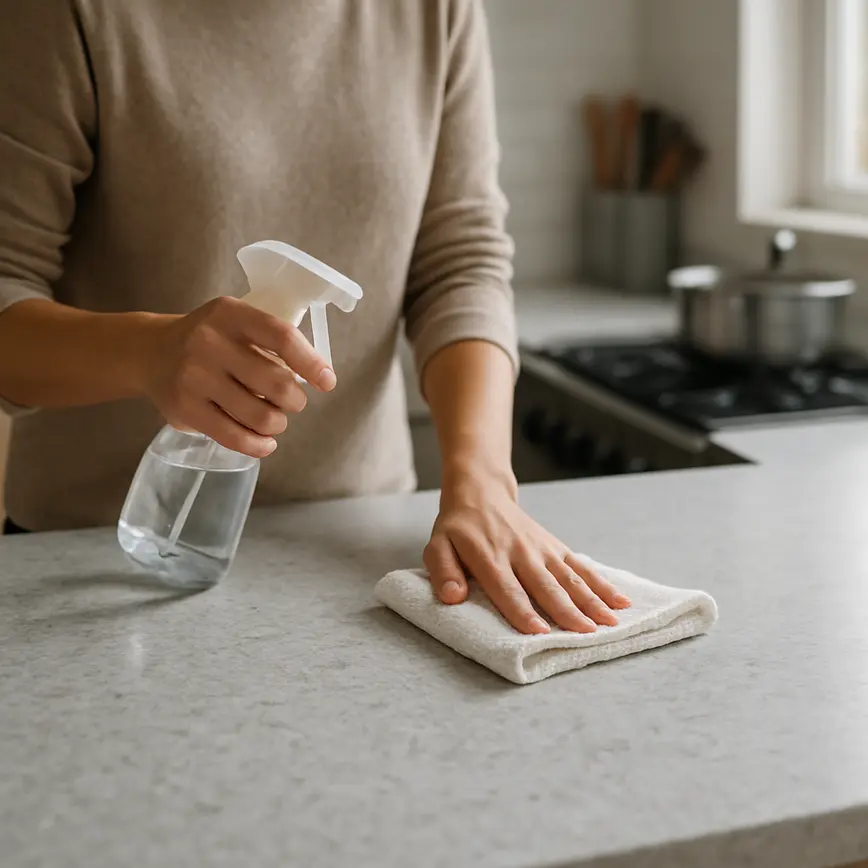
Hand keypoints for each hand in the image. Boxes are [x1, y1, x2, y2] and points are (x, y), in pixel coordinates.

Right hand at [142, 296, 335, 456]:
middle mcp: (209, 343)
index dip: (312, 363)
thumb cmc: (209, 340)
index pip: (282, 337)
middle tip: (291, 402)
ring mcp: (195, 377)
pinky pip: (235, 437)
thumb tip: (318, 376)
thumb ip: (271, 342)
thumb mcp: (236, 322)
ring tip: (275, 419)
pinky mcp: (186, 409)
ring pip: (261, 416)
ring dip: (278, 423)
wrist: (151, 352)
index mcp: (230, 315)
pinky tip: (265, 442)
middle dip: (295, 400)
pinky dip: (259, 446)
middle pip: (278, 384)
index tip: (327, 382)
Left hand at [424, 470, 631, 634]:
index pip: (507, 588)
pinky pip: (580, 565)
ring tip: (611, 623)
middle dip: (567, 611)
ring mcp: (541, 548)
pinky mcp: (555, 546)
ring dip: (591, 600)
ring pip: (569, 577)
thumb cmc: (457, 529)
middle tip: (586, 634)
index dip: (522, 611)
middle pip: (545, 585)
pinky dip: (601, 583)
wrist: (481, 492)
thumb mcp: (437, 546)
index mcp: (489, 556)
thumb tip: (452, 597)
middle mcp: (519, 552)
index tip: (539, 632)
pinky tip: (620, 601)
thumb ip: (442, 571)